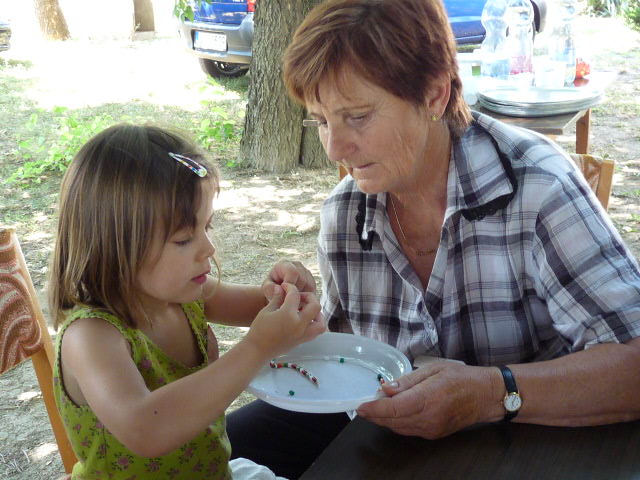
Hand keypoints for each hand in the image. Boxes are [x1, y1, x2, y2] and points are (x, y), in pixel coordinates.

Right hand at [246, 283, 325, 358]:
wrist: (258, 350)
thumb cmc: (259, 330)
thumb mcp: (266, 311)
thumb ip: (277, 298)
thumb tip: (280, 288)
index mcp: (288, 315)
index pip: (295, 295)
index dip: (290, 287)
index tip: (285, 287)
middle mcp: (299, 325)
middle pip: (315, 305)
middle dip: (309, 297)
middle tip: (299, 296)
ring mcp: (302, 334)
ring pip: (320, 322)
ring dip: (316, 313)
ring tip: (306, 309)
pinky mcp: (302, 341)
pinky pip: (316, 332)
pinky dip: (315, 323)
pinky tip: (304, 319)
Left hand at [262, 260, 316, 300]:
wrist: (277, 292)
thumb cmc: (271, 289)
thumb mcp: (266, 289)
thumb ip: (270, 288)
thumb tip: (280, 289)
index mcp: (284, 264)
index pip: (293, 272)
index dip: (290, 285)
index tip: (284, 295)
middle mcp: (298, 265)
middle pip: (303, 280)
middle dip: (295, 293)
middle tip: (288, 301)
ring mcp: (306, 272)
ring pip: (310, 287)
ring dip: (302, 297)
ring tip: (292, 302)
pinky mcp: (312, 281)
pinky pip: (313, 291)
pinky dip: (306, 298)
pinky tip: (298, 302)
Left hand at [356, 362, 499, 438]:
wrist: (486, 396)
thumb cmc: (462, 378)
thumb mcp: (433, 369)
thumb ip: (407, 381)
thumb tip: (386, 388)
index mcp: (429, 398)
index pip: (393, 408)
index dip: (374, 408)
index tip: (360, 406)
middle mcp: (429, 418)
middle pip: (392, 421)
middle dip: (374, 414)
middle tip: (365, 402)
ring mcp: (431, 429)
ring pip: (398, 428)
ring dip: (384, 418)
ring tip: (378, 404)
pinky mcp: (433, 434)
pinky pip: (407, 430)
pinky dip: (396, 422)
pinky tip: (393, 411)